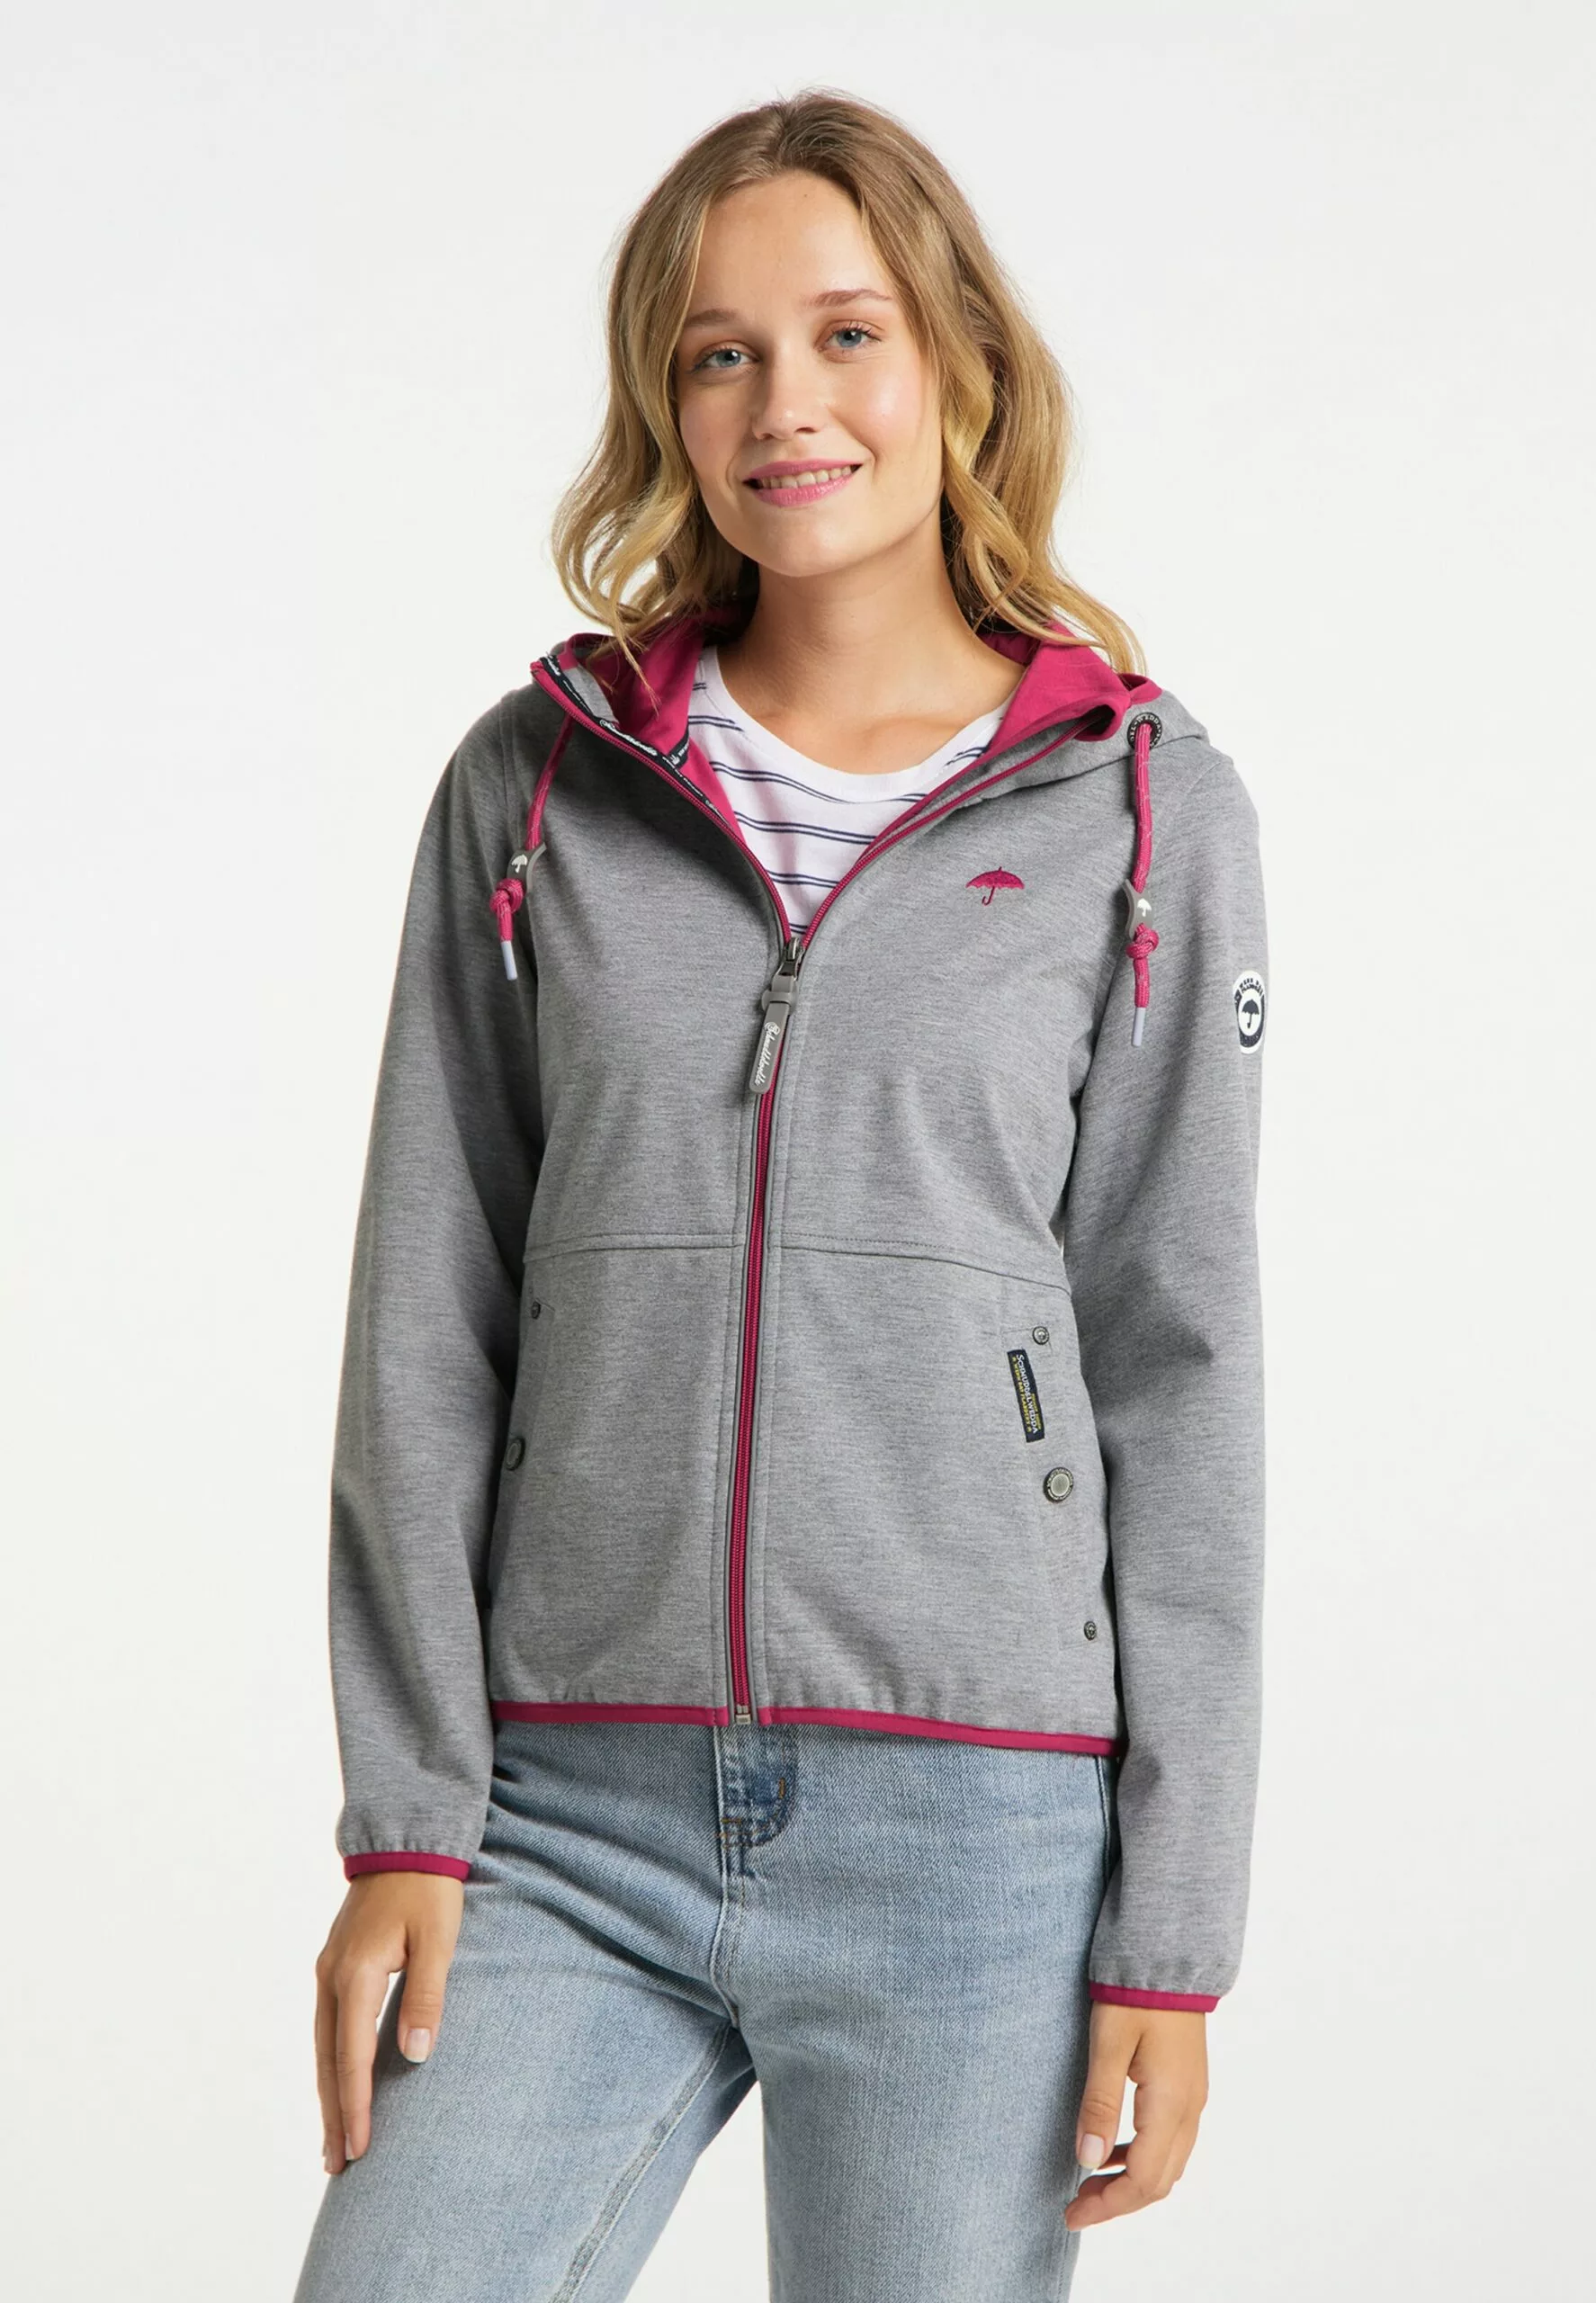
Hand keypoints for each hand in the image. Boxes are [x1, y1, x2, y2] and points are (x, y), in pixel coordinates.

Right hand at [313, 1871, 464, 2174]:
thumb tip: (414, 2058)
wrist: (404, 1839)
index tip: (361, 2149)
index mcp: (356, 1973)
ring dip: (329, 2093)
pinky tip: (337, 2083)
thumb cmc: (429, 1889)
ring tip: (333, 2141)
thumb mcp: (438, 1940)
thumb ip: (426, 1997)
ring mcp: (329, 1970)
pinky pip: (328, 2027)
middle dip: (334, 2114)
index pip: (353, 2056)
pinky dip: (330, 2063)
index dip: (357, 2106)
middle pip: (328, 2060)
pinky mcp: (336, 1964)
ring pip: (323, 2046)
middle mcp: (333, 1976)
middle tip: (336, 2166)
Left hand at [1064, 2002, 1207, 2229]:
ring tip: (1089, 2184)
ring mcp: (1193, 2099)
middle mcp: (1190, 2110)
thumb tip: (1088, 2160)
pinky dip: (1142, 2158)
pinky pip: (1170, 2142)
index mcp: (1171, 2105)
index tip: (1072, 2215)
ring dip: (1130, 2183)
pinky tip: (1112, 2150)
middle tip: (1076, 2207)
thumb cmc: (1135, 1995)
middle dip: (1118, 2202)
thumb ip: (1099, 2104)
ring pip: (1167, 2165)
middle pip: (1159, 2181)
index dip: (1108, 2205)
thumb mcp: (1109, 2045)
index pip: (1143, 2180)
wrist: (1168, 1957)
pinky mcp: (1187, 2087)